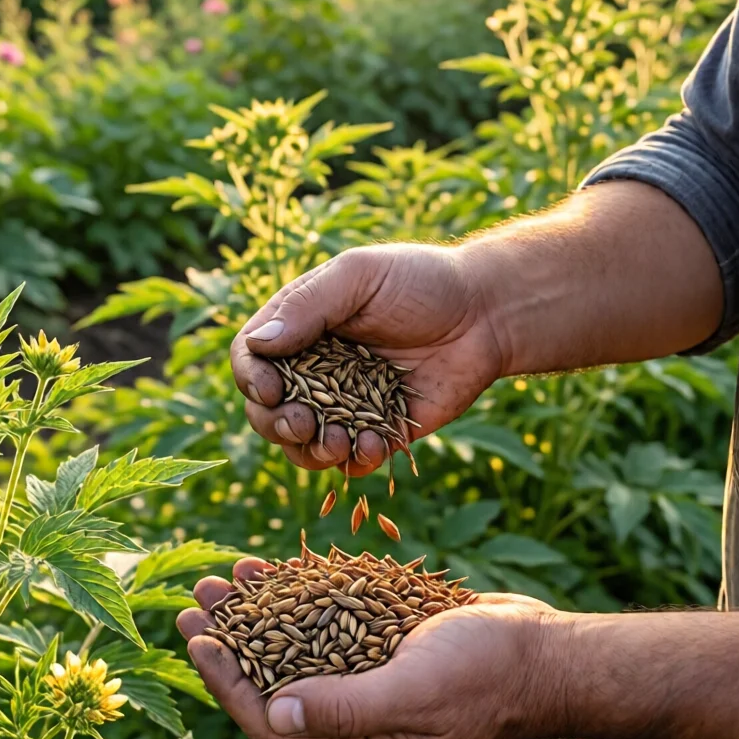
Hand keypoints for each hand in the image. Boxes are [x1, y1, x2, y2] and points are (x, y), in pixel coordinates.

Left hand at [179, 562, 564, 738]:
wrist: (546, 655)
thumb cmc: (487, 675)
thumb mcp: (413, 690)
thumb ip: (344, 707)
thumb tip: (272, 713)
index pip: (269, 724)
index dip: (226, 680)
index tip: (196, 636)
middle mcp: (356, 727)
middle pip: (272, 686)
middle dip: (230, 641)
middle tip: (196, 598)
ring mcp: (371, 690)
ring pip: (294, 653)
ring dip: (258, 615)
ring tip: (226, 575)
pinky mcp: (385, 655)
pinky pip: (326, 630)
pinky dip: (298, 601)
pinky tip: (276, 570)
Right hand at [231, 243, 505, 476]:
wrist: (487, 312)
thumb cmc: (422, 281)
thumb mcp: (359, 277)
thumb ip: (308, 307)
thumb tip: (260, 346)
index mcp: (300, 327)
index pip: (252, 358)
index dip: (251, 379)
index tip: (270, 390)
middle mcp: (315, 369)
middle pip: (267, 410)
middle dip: (276, 423)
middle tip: (302, 423)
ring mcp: (347, 404)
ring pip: (303, 444)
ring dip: (309, 450)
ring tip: (335, 442)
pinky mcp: (381, 431)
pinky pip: (353, 460)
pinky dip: (356, 460)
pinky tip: (375, 446)